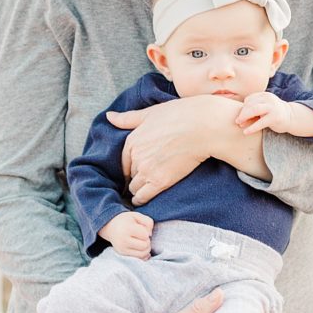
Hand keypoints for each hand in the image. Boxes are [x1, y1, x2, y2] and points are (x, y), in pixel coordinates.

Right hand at [98, 212, 152, 259]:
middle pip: (145, 245)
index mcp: (127, 228)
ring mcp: (122, 249)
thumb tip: (150, 235)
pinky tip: (141, 248)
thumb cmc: (126, 220)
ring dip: (146, 248)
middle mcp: (123, 240)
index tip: (142, 229)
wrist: (110, 226)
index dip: (147, 232)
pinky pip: (138, 258)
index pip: (145, 235)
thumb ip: (148, 222)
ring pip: (142, 254)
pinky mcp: (122, 254)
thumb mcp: (137, 215)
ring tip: (142, 242)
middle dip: (147, 241)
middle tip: (143, 236)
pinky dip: (143, 254)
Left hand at [106, 96, 232, 204]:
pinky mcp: (160, 182)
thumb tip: (109, 116)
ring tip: (148, 190)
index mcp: (132, 140)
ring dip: (139, 189)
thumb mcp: (151, 113)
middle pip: (130, 175)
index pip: (124, 162)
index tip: (138, 171)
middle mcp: (136, 157)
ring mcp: (147, 171)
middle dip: (137, 177)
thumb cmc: (180, 115)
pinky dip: (142, 200)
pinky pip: (142, 197)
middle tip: (148, 179)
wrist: (204, 126)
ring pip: (135, 187)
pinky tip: (146, 199)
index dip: (132, 167)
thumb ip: (128, 118)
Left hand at [235, 92, 293, 134]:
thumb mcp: (264, 108)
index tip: (240, 117)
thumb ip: (253, 110)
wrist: (291, 117)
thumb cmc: (273, 114)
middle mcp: (268, 99)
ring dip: (244, 117)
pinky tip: (246, 132)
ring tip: (240, 124)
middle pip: (250, 104)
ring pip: (254, 110)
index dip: (243, 108)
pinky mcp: (275, 117)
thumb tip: (238, 119)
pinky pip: (260, 122)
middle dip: (242, 113)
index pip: (249, 100)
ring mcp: (272, 107)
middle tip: (237, 121)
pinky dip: (252, 127)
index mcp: (264, 95)